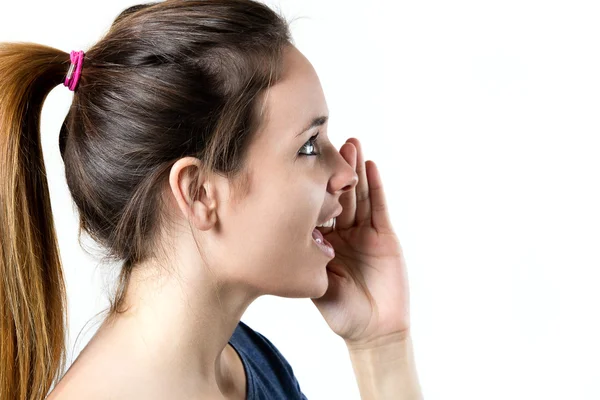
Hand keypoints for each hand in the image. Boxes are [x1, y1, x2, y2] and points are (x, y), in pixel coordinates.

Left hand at [311, 137, 411, 346]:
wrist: (374, 330)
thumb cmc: (341, 312)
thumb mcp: (315, 283)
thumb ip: (306, 259)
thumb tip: (282, 230)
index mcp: (322, 242)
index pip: (315, 207)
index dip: (310, 186)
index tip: (300, 161)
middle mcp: (341, 233)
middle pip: (337, 195)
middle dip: (333, 170)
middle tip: (327, 142)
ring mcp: (364, 232)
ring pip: (358, 195)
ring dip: (354, 170)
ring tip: (350, 144)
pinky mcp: (385, 236)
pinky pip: (378, 207)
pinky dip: (375, 187)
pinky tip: (370, 166)